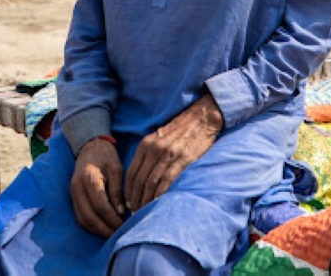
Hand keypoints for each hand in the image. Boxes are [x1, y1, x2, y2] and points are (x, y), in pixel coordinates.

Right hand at [70, 138, 125, 237]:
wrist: (89, 146)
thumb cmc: (106, 155)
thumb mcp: (116, 169)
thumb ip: (117, 191)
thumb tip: (120, 213)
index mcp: (89, 179)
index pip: (100, 205)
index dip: (112, 219)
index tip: (124, 225)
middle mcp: (77, 188)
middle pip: (89, 216)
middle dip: (104, 229)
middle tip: (119, 234)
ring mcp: (73, 193)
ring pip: (82, 219)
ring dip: (97, 230)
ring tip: (112, 234)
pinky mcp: (72, 196)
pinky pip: (79, 216)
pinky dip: (90, 225)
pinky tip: (102, 228)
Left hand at [125, 94, 223, 211]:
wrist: (202, 117)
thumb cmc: (180, 130)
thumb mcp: (159, 137)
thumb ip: (149, 153)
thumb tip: (140, 177)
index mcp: (146, 144)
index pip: (131, 173)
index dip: (128, 191)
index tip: (128, 204)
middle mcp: (154, 148)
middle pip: (140, 180)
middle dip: (136, 199)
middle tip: (136, 213)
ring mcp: (169, 154)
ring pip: (152, 183)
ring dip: (147, 200)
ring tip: (146, 212)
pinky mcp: (183, 159)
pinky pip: (168, 181)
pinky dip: (161, 195)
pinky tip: (159, 204)